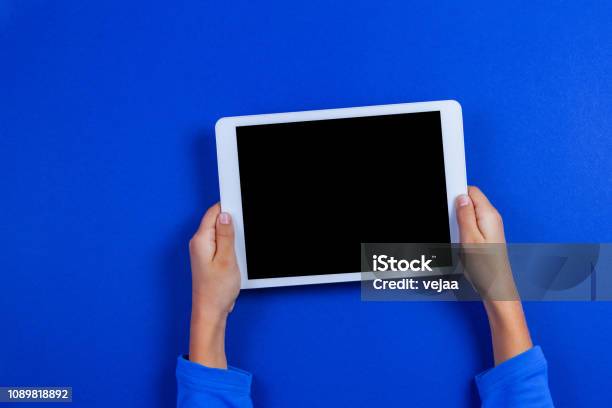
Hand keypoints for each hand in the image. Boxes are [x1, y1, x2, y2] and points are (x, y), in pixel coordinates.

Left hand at [188, 203, 240, 367]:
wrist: (210, 311)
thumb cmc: (216, 290)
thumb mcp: (227, 259)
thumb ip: (226, 235)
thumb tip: (225, 215)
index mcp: (201, 240)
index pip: (213, 213)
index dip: (227, 207)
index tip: (240, 205)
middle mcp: (199, 243)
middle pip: (216, 221)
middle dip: (231, 223)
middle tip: (242, 234)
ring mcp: (202, 251)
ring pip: (219, 233)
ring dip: (231, 236)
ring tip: (237, 251)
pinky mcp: (208, 258)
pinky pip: (220, 244)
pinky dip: (229, 246)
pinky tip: (235, 256)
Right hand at [456, 186, 531, 364]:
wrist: (495, 288)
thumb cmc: (485, 268)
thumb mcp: (469, 238)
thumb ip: (464, 215)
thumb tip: (460, 198)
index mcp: (488, 215)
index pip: (472, 191)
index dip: (457, 192)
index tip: (445, 197)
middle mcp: (492, 219)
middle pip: (471, 201)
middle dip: (456, 208)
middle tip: (450, 223)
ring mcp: (490, 228)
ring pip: (470, 214)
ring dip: (459, 220)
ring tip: (456, 236)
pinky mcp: (487, 237)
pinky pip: (472, 225)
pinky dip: (463, 229)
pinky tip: (460, 241)